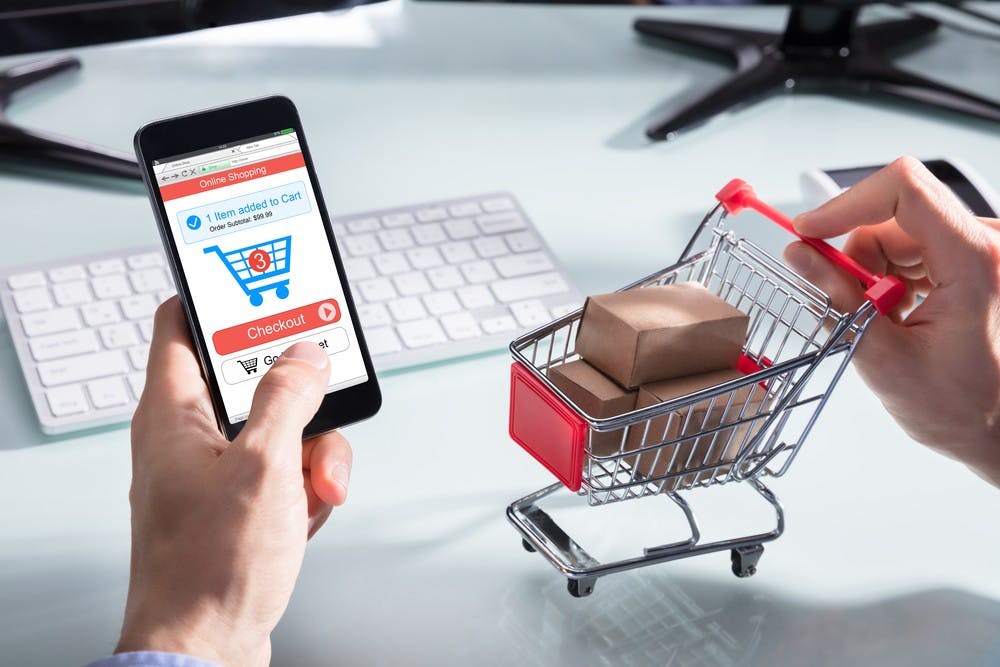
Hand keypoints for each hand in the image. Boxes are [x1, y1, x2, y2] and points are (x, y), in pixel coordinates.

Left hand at [116, 297, 351, 665]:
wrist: (207, 652)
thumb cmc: (208, 572)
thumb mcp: (263, 468)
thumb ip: (287, 399)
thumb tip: (306, 355)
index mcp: (172, 414)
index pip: (182, 324)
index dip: (222, 298)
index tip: (264, 286)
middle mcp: (189, 438)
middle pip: (252, 378)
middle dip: (298, 398)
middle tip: (319, 402)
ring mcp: (216, 472)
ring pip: (281, 427)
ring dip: (314, 453)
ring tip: (314, 486)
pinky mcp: (241, 505)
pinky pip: (287, 471)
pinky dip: (308, 487)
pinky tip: (305, 512)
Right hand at [784, 157, 999, 486]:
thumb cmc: (964, 409)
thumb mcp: (885, 359)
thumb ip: (837, 298)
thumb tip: (799, 255)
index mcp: (976, 262)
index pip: (905, 190)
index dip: (846, 204)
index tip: (808, 232)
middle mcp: (990, 244)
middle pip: (895, 215)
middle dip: (858, 258)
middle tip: (852, 306)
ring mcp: (986, 249)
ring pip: (900, 230)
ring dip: (876, 272)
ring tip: (888, 321)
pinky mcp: (978, 258)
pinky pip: (917, 244)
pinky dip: (895, 275)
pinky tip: (902, 313)